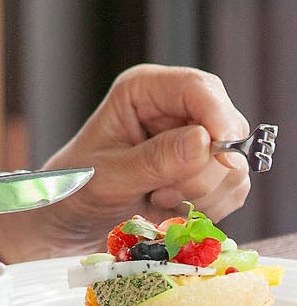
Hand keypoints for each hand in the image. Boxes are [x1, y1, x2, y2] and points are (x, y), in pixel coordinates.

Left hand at [0, 64, 251, 262]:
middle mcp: (174, 109)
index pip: (199, 88)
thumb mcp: (110, 174)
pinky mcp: (207, 171)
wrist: (73, 217)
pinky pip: (232, 190)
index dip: (219, 116)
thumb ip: (156, 159)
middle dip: (204, 170)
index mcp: (144, 91)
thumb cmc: (78, 185)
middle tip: (163, 192)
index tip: (221, 153)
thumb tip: (206, 141)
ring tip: (156, 199)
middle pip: (226, 127)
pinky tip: (169, 207)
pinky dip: (207, 207)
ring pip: (233, 165)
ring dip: (201, 194)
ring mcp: (195, 140)